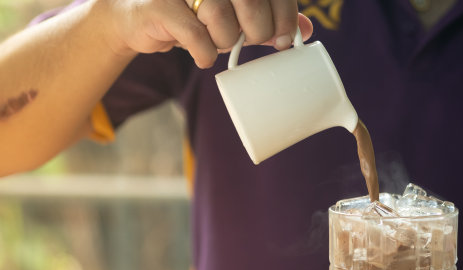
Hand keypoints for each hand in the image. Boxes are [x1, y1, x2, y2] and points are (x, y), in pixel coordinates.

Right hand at [98, 0, 312, 67]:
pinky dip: (203, 54)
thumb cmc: (197, 15)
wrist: (141, 16)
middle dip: (258, 31)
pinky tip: (202, 55)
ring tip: (216, 43)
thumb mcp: (237, 14)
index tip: (284, 38)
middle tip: (249, 41)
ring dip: (224, 42)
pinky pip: (196, 38)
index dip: (284, 14)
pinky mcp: (161, 5)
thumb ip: (269, 17)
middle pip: (250, 2)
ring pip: (222, 21)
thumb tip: (306, 29)